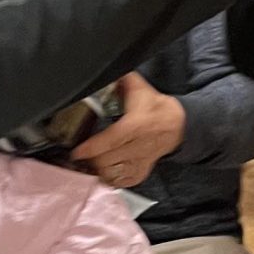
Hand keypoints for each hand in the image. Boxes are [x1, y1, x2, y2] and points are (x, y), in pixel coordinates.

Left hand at [74, 73, 184, 188]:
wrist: (177, 124)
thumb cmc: (155, 107)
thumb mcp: (138, 87)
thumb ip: (120, 79)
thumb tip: (103, 71)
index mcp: (136, 125)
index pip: (110, 140)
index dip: (91, 148)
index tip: (76, 151)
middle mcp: (138, 146)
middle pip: (107, 160)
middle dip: (90, 160)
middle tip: (79, 156)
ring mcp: (140, 161)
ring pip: (113, 174)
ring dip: (98, 170)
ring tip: (88, 164)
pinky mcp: (142, 171)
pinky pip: (123, 182)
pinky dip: (111, 180)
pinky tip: (103, 173)